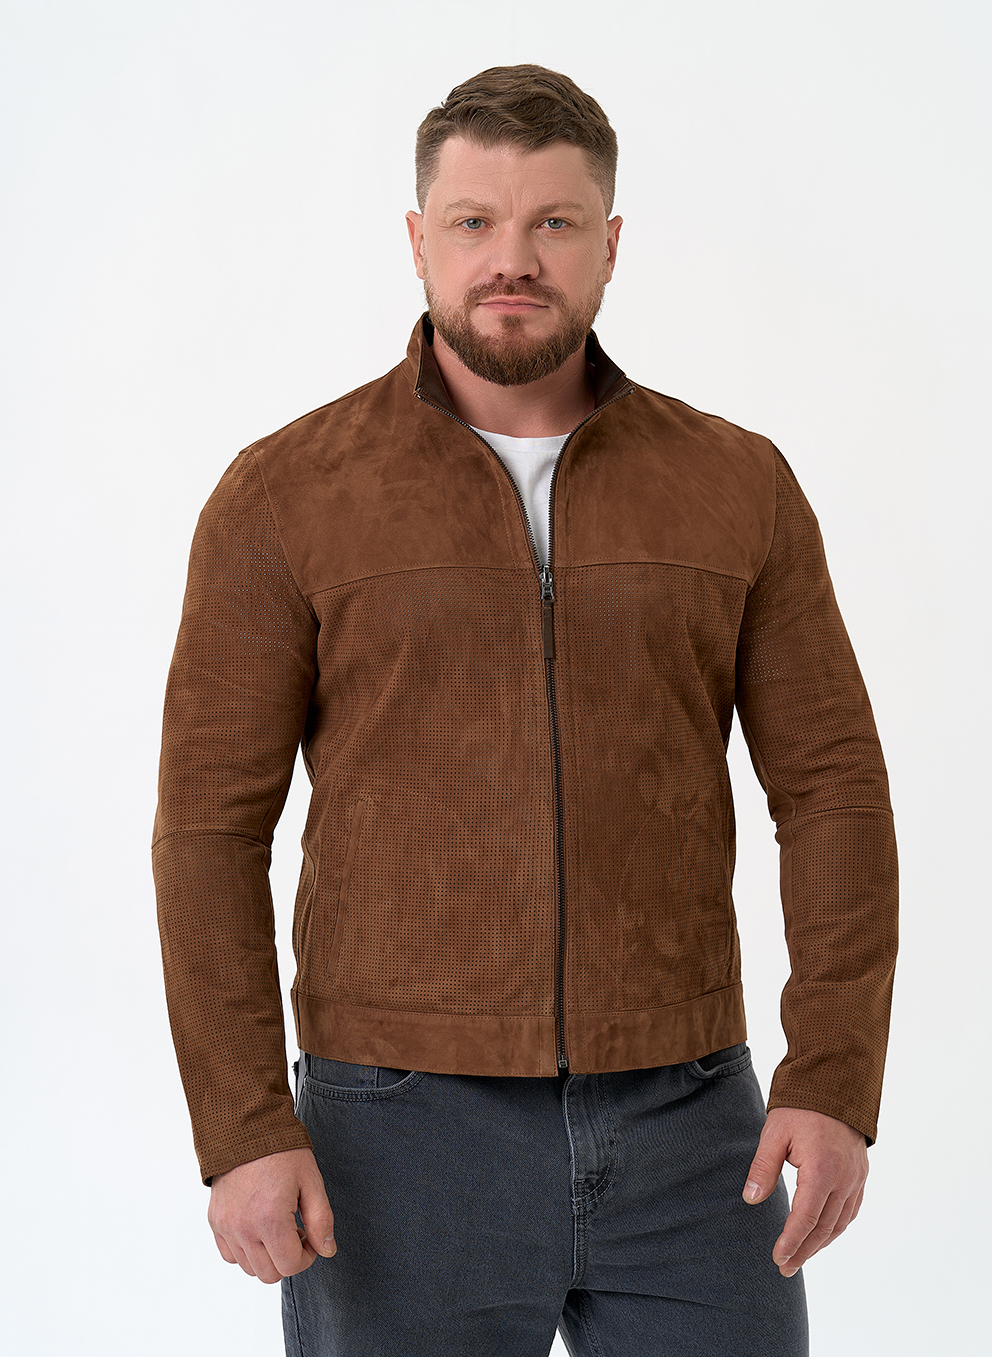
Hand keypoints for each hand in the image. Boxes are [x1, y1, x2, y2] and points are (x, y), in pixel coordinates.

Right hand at [207, 1147, 336, 1283]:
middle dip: (288, 1258)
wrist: (247, 1128)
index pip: (291, 1266)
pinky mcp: (215, 1220)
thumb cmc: (282, 1151)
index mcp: (270, 1220)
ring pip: (249, 1268)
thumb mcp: (311, 1181)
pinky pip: (229, 1254)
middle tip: (295, 1230)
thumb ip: (322, 1220)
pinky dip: (245, 1250)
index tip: (311, 1235)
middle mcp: (243, 1228)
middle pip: (269, 1274)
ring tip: (276, 1226)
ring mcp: (226, 1226)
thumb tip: (327, 1250)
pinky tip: (257, 1227)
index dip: (307, 1256)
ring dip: (267, 1256)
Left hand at [742, 1106, 867, 1277]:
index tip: (778, 1258)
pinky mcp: (860, 1174)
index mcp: (823, 1170)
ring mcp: (856, 1177)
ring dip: (821, 1243)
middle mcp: (845, 1179)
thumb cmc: (801, 1107)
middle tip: (785, 1267)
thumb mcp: (775, 1133)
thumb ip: (763, 1167)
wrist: (835, 1084)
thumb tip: (751, 1198)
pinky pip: (851, 1210)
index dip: (792, 1242)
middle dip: (804, 1250)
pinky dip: (836, 1227)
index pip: (806, 1218)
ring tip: (801, 1256)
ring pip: (841, 1222)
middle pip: (825, 1227)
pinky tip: (823, 1234)